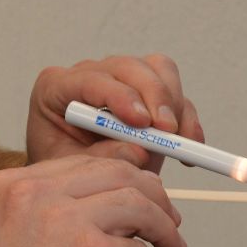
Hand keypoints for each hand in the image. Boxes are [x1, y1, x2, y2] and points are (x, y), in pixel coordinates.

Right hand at [0, 155, 186, 246]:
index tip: (144, 198)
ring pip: (139, 206)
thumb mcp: (15, 240)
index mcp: (11, 187)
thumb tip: (115, 198)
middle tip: (169, 223)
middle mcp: (35, 196)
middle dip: (154, 198)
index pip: (85, 163)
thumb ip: (53, 213)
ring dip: (164, 230)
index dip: (124, 179)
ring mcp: (66, 224)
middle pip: (118, 175)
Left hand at [27, 54, 205, 170]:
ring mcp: (120, 80)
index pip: (92, 80)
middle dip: (155, 97)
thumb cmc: (62, 169)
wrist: (71, 178)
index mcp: (56, 88)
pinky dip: (187, 119)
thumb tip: (139, 151)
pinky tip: (190, 144)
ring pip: (158, 70)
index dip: (121, 97)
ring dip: (174, 105)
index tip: (142, 122)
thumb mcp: (71, 170)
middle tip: (167, 132)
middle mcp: (89, 76)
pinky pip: (176, 93)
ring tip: (179, 142)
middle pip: (129, 68)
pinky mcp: (146, 93)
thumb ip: (101, 159)